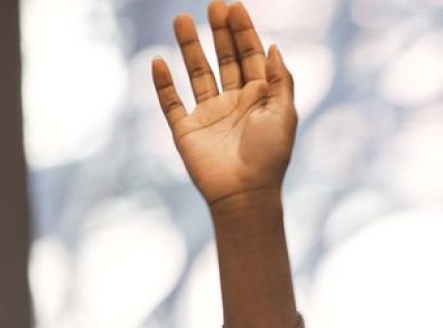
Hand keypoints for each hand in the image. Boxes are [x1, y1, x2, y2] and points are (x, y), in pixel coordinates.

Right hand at [153, 2, 294, 210]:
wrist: (244, 193)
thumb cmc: (269, 156)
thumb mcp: (283, 114)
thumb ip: (279, 81)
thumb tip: (274, 48)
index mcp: (259, 99)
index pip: (250, 57)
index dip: (244, 32)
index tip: (235, 7)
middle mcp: (234, 103)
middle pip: (225, 59)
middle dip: (219, 32)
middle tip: (213, 5)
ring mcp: (209, 115)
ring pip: (197, 73)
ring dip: (190, 47)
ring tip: (182, 18)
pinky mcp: (186, 130)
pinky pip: (171, 102)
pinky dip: (163, 84)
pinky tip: (159, 62)